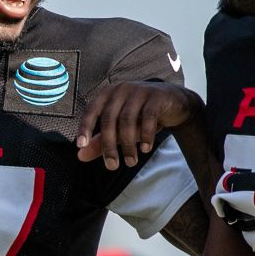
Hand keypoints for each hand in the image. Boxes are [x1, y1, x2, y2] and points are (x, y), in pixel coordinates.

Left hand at [76, 82, 201, 169]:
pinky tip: (145, 149)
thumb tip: (80, 156)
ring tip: (131, 162)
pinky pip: (148, 117)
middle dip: (109, 145)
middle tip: (112, 166)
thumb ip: (99, 141)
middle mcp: (121, 89)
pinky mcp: (156, 96)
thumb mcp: (119, 129)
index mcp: (108, 94)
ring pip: (127, 120)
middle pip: (109, 119)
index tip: (81, 145)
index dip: (84, 127)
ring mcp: (139, 90)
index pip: (91, 110)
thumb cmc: (141, 115)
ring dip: (128, 145)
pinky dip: (145, 135)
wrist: (174, 103)